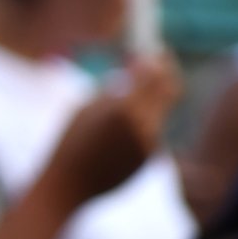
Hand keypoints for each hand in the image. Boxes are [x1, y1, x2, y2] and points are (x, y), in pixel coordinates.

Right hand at [45, 54, 182, 205]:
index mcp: (125, 109)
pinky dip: (140, 126)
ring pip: (159, 113)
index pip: (155, 74)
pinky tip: (114, 139)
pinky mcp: (150, 159)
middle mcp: (144, 126)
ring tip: (115, 115)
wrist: (67, 186)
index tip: (157, 52)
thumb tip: (137, 69)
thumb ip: (114, 89)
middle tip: (158, 67)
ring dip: (147, 105)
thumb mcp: (86, 108)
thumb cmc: (69, 143)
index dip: (159, 60)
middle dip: (165, 76)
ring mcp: (150, 144)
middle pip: (170, 91)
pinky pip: (151, 134)